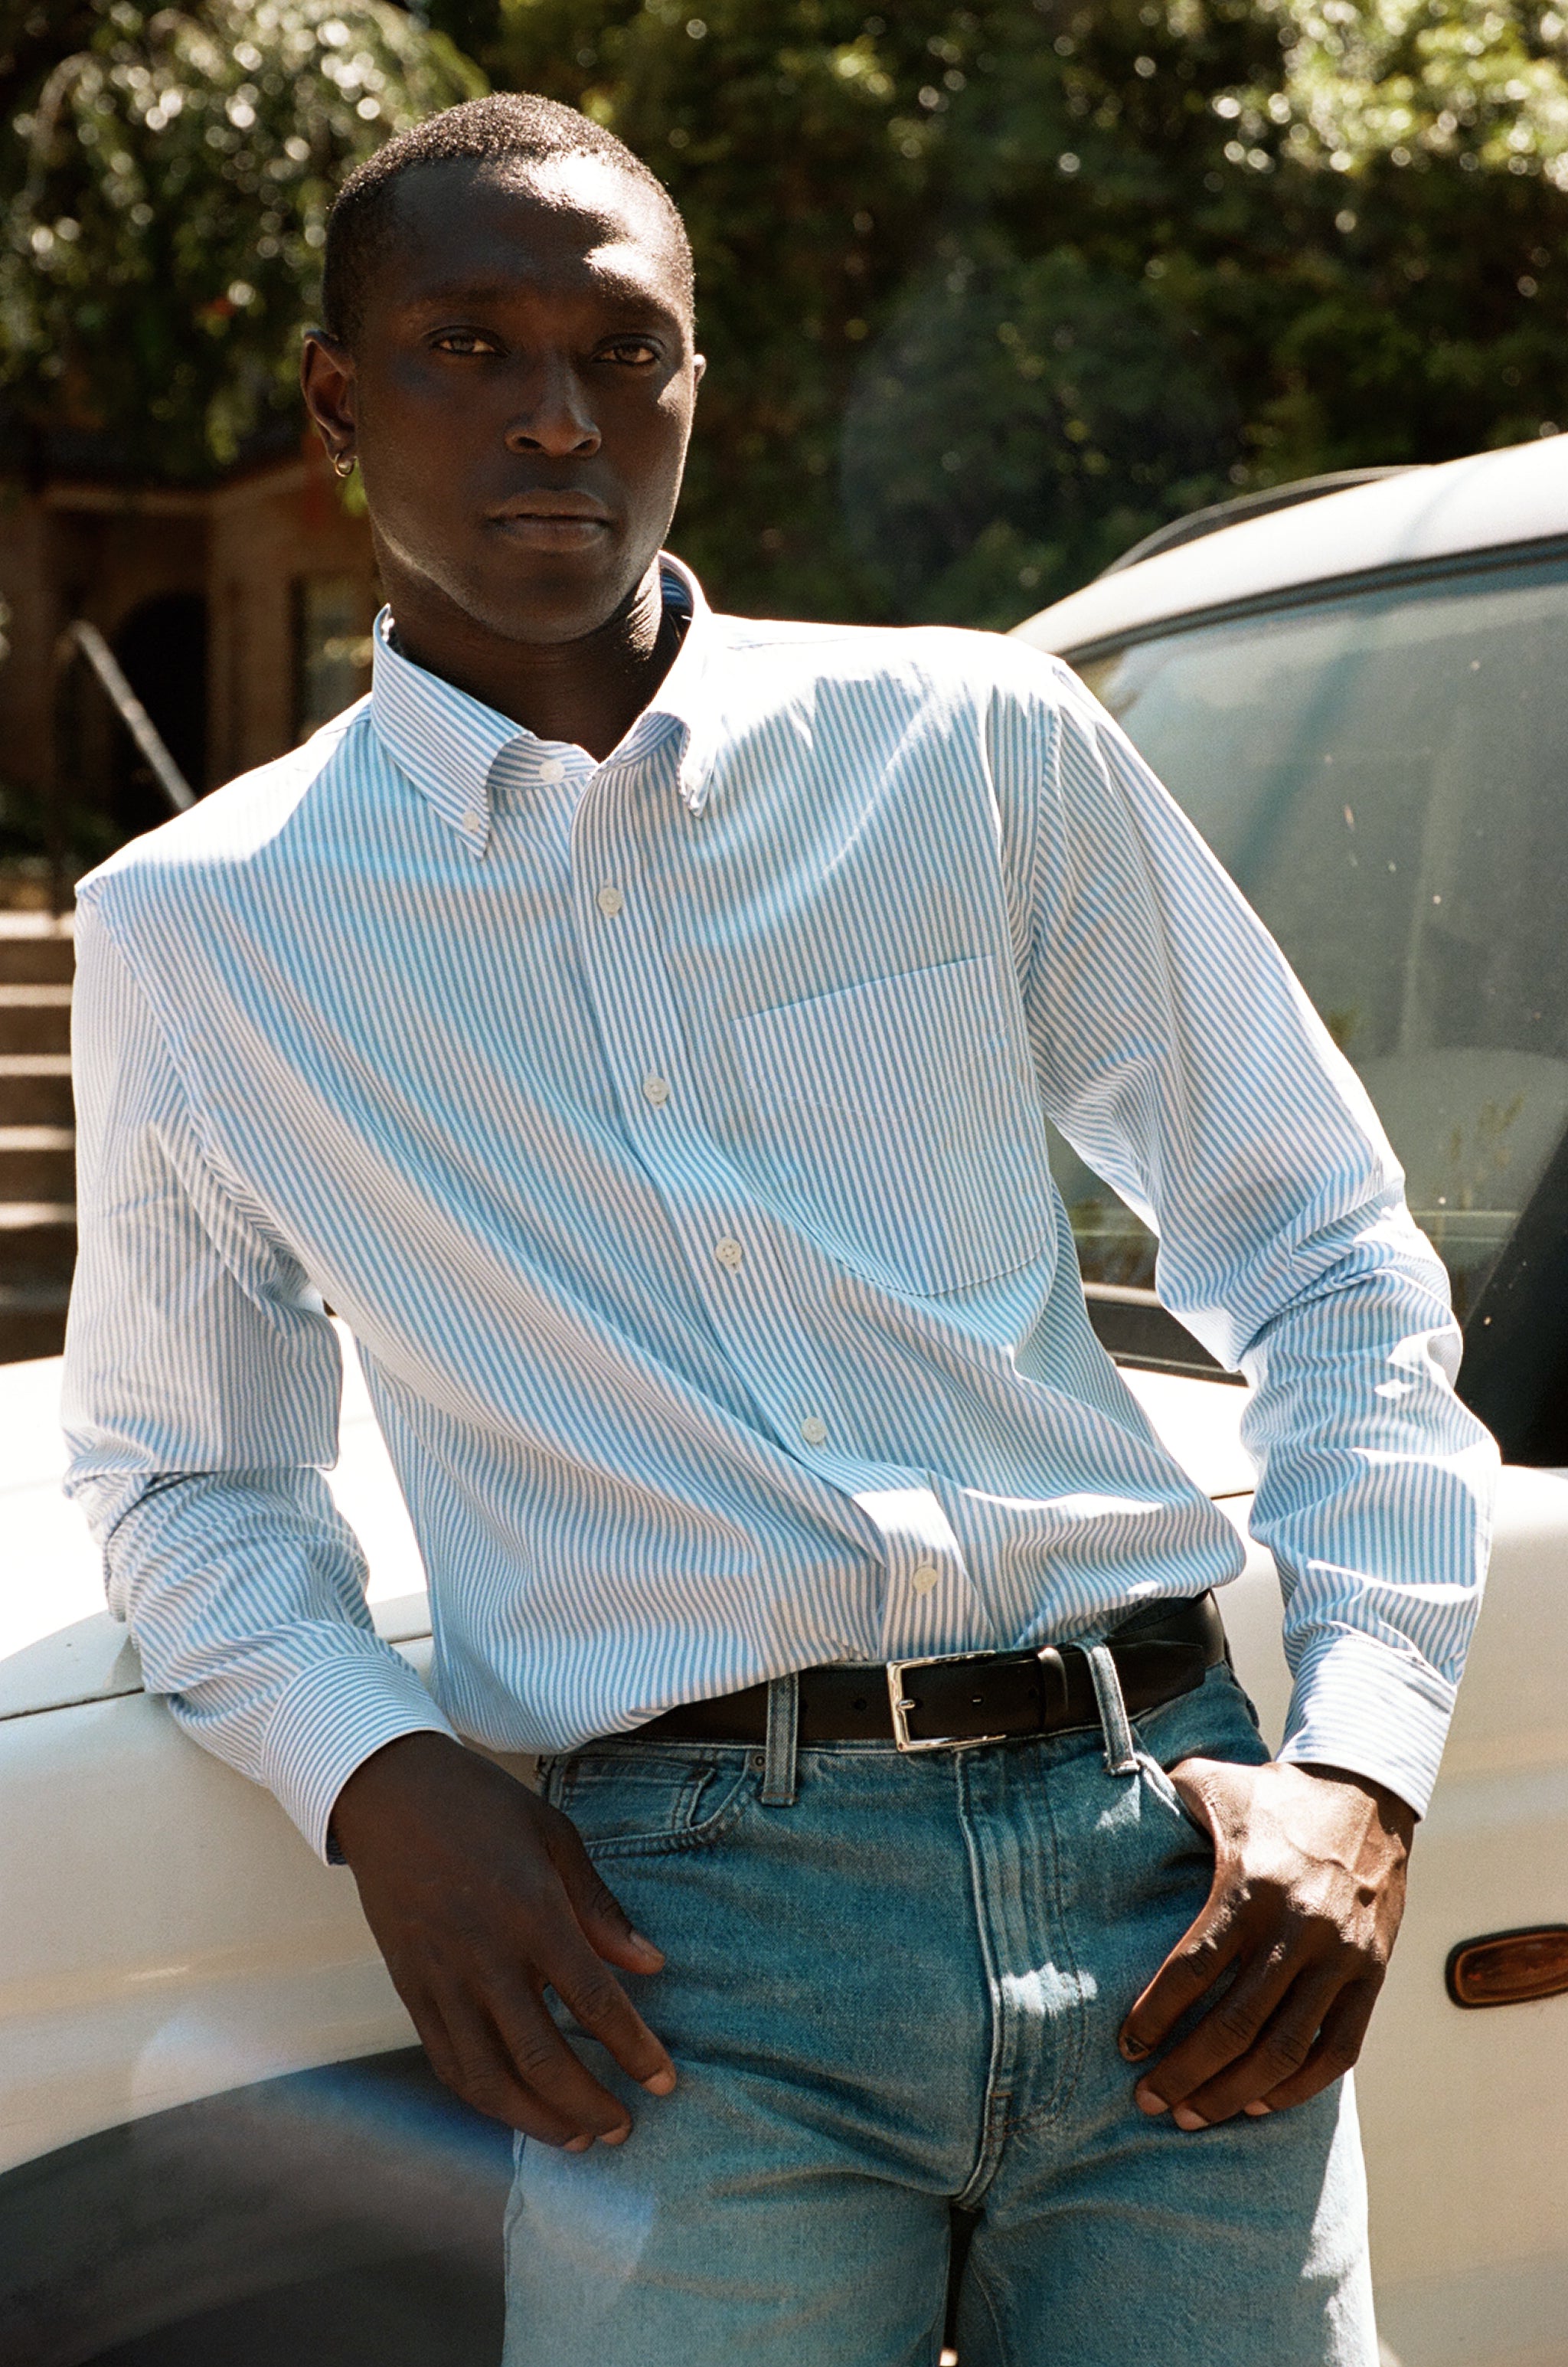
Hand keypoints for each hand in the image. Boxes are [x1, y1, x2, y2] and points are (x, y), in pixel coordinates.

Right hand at [330, 1731, 675, 2147]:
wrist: (387, 1791)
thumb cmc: (481, 1806)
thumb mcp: (555, 1836)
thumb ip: (601, 1909)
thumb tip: (651, 1965)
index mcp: (531, 1913)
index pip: (594, 2002)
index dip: (634, 2051)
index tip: (664, 2082)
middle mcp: (485, 1957)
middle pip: (542, 2058)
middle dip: (589, 2103)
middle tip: (624, 2128)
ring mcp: (441, 1979)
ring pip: (489, 2077)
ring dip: (536, 2119)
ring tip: (577, 2136)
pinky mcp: (410, 1988)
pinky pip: (447, 2061)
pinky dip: (484, 2097)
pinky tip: (515, 2107)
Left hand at [1117, 1757, 1414, 2128]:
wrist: (1366, 1792)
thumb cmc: (1273, 1792)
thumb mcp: (1214, 1781)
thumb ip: (1163, 1796)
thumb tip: (1104, 1800)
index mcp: (1251, 1886)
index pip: (1193, 1968)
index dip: (1156, 2016)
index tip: (1126, 2047)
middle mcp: (1296, 1928)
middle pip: (1234, 2025)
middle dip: (1185, 2073)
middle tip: (1148, 2103)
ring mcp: (1339, 1956)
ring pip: (1284, 2050)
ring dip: (1235, 2093)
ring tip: (1193, 2116)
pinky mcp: (1371, 1974)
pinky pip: (1337, 2049)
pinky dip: (1299, 2086)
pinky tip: (1261, 2102)